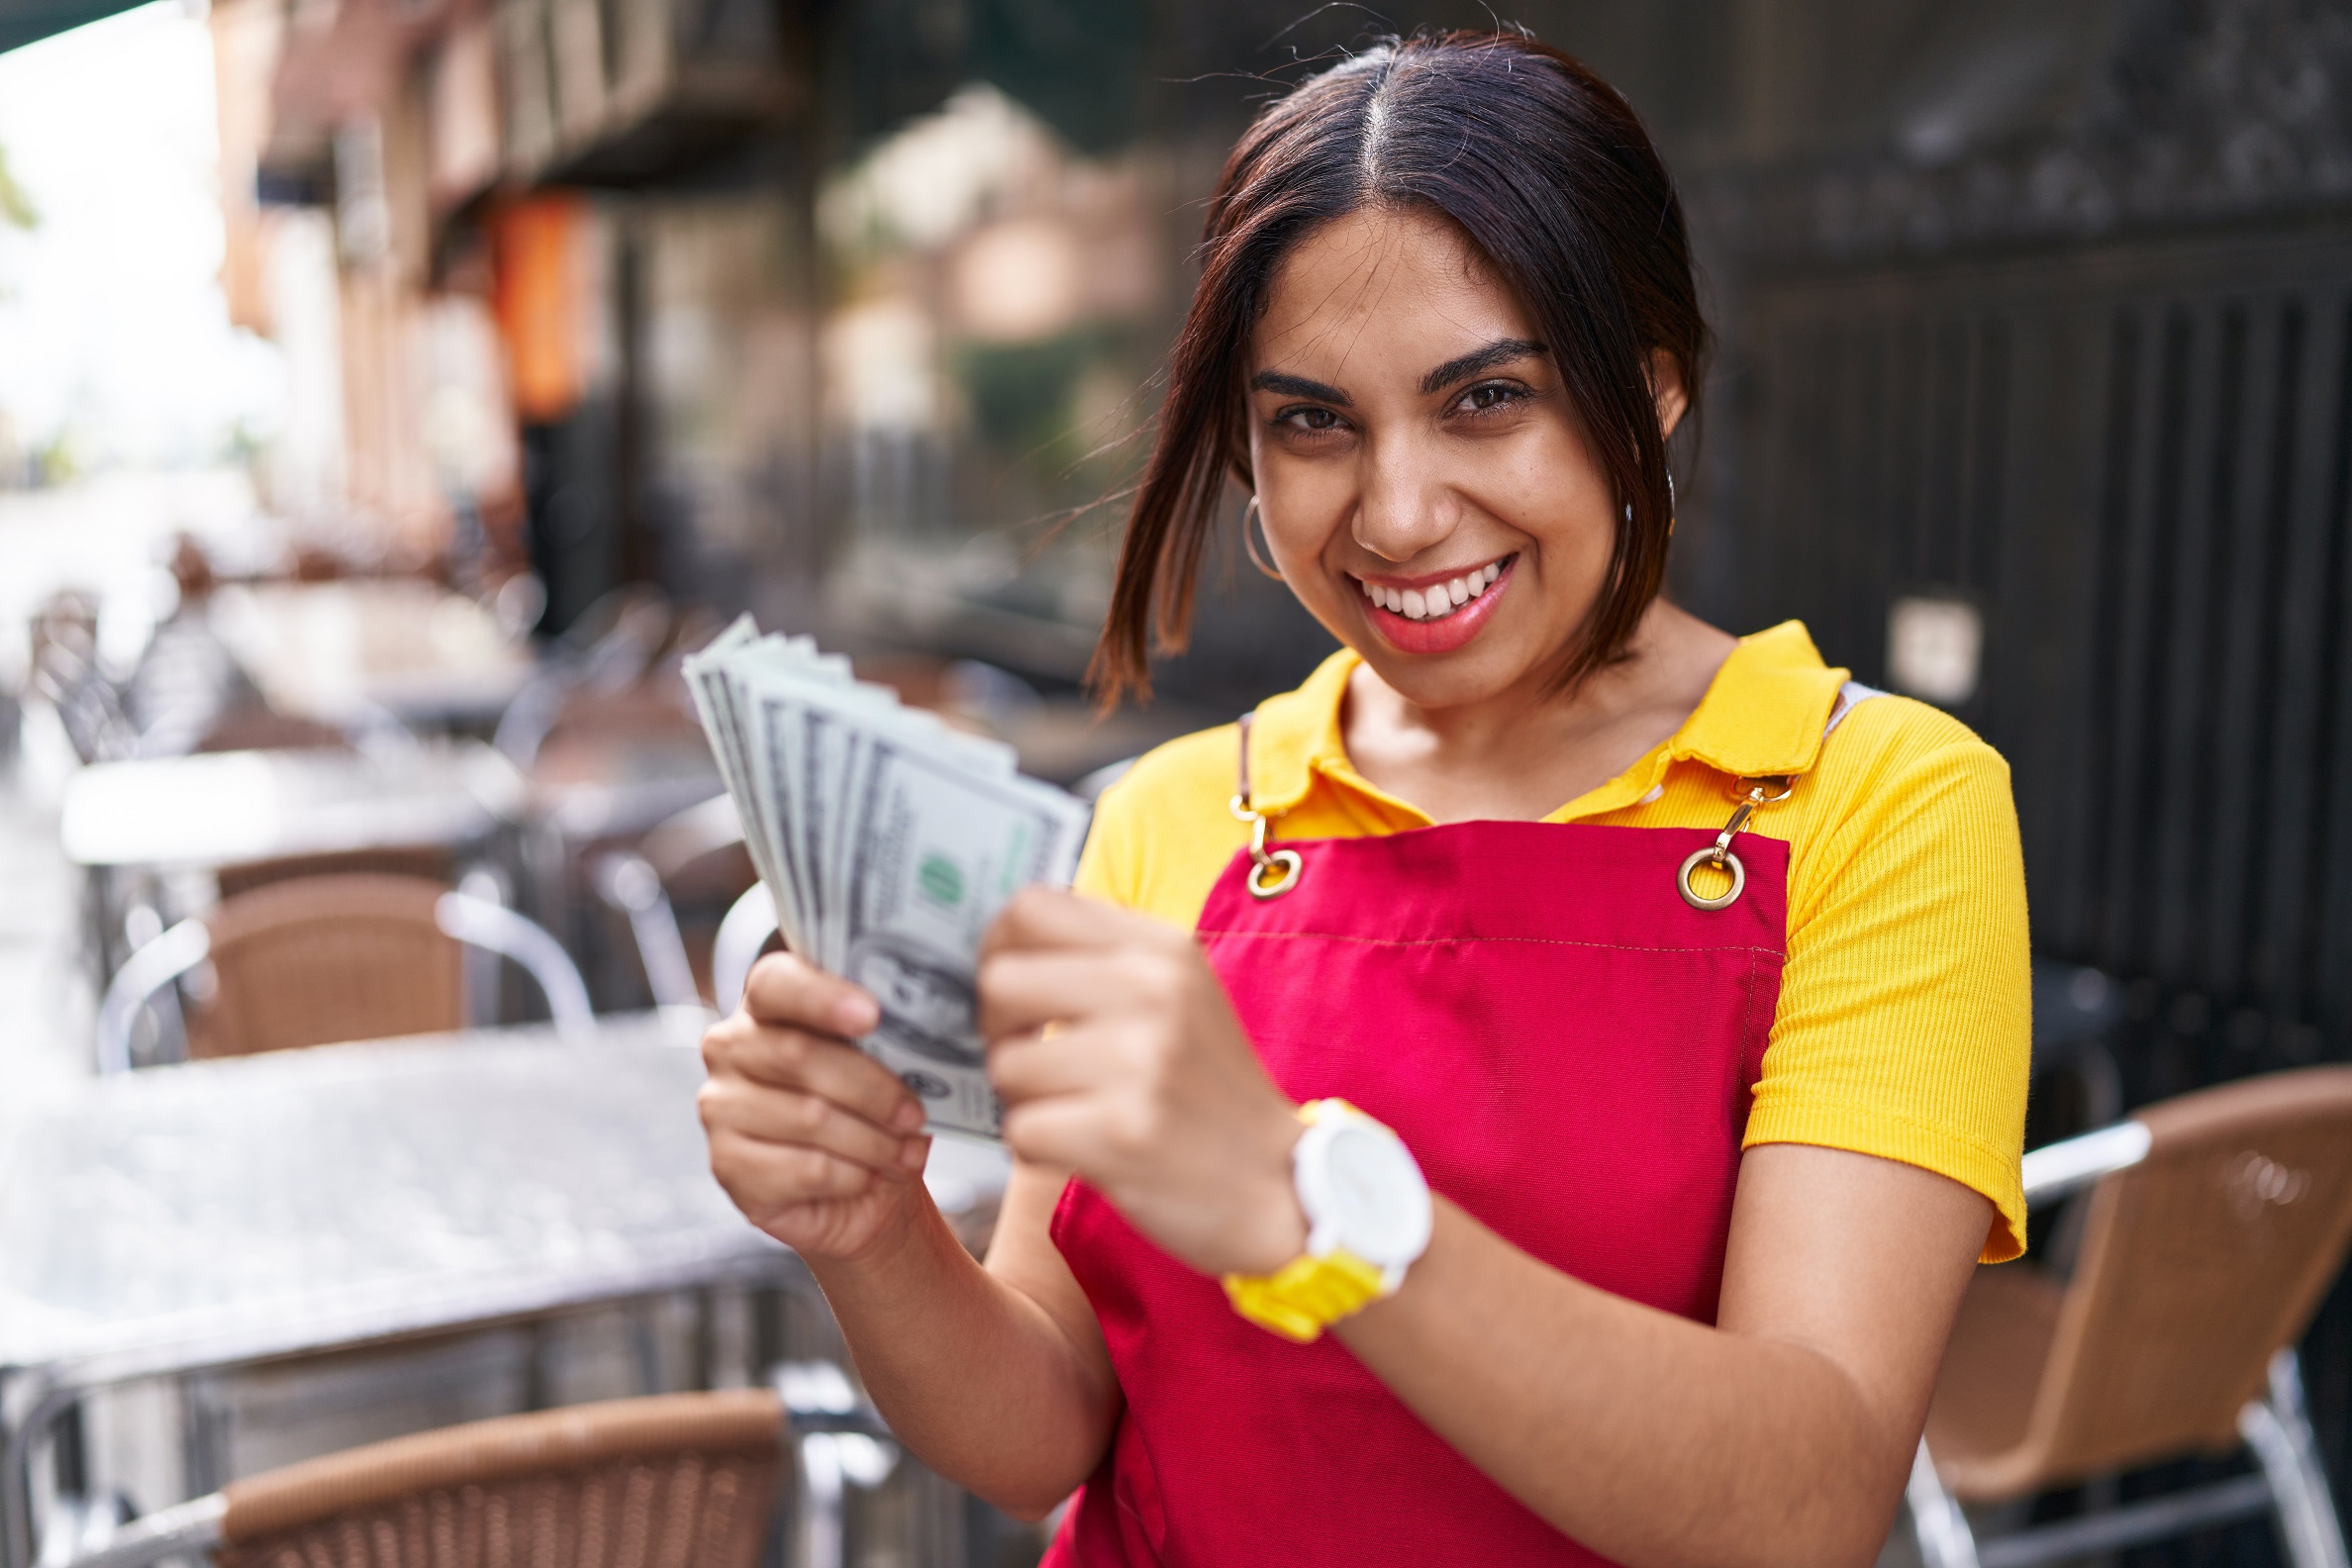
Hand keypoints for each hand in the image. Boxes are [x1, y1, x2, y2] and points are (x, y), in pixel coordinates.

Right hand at [699, 953, 934, 1262]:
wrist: (861, 1187)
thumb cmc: (872, 1108)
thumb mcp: (887, 1062)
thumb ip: (889, 1036)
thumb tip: (923, 1032)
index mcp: (767, 1003)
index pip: (776, 982)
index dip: (822, 996)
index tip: (872, 1015)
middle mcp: (731, 1047)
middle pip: (798, 1055)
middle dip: (871, 1088)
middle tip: (915, 1114)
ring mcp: (721, 1106)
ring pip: (808, 1117)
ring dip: (872, 1141)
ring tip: (908, 1153)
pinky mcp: (727, 1165)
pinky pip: (802, 1169)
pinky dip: (852, 1176)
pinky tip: (873, 1177)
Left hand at [978, 888, 1305, 1276]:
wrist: (1280, 1184)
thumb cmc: (1210, 1091)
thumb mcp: (1179, 995)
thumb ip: (1102, 961)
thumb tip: (999, 951)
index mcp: (1162, 949)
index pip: (1031, 907)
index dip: (997, 949)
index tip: (1010, 989)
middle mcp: (1153, 991)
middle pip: (1001, 982)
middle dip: (997, 1029)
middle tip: (1030, 1057)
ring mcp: (1139, 1062)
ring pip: (1005, 1065)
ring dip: (1023, 1100)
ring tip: (1074, 1111)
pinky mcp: (1121, 1133)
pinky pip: (1021, 1131)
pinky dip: (1038, 1149)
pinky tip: (1084, 1149)